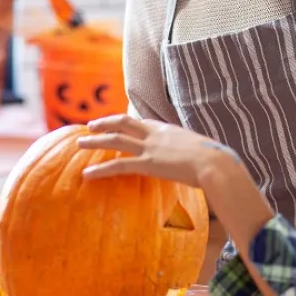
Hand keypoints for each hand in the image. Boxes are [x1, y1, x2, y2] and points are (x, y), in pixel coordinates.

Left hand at [77, 114, 238, 186]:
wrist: (215, 163)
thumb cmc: (215, 160)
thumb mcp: (201, 149)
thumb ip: (191, 151)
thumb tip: (196, 160)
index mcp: (168, 129)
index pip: (143, 122)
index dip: (128, 123)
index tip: (118, 124)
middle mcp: (156, 133)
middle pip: (124, 122)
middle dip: (105, 123)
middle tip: (90, 125)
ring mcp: (150, 147)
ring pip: (116, 140)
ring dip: (96, 141)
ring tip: (80, 143)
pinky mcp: (148, 164)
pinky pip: (119, 166)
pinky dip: (101, 169)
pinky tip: (87, 173)